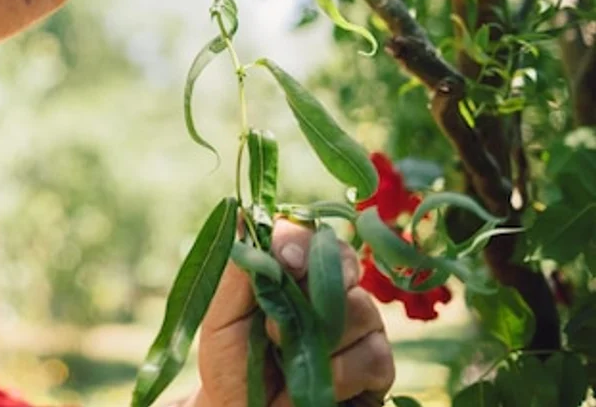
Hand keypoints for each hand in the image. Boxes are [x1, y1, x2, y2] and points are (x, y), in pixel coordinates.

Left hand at [194, 221, 394, 406]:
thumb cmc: (232, 365)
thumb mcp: (221, 317)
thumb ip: (239, 271)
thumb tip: (243, 214)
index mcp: (292, 271)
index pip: (306, 233)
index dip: (300, 242)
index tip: (286, 263)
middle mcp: (331, 289)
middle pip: (344, 261)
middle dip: (314, 289)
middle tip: (276, 327)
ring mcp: (360, 325)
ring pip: (361, 308)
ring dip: (320, 339)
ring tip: (286, 361)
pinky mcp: (378, 366)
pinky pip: (375, 354)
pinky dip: (340, 371)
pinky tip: (316, 385)